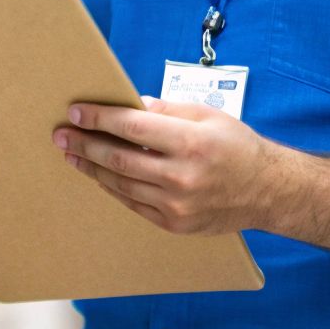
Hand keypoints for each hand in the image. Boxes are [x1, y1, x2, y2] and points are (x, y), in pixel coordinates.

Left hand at [52, 97, 294, 235]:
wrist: (268, 191)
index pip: (131, 127)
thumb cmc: (238, 147)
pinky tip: (98, 174)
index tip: (76, 112)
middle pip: (118, 158)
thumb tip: (131, 105)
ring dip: (92, 167)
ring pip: (121, 183)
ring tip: (72, 154)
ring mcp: (176, 205)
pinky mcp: (174, 223)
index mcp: (190, 142)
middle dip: (84, 144)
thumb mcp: (207, 116)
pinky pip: (133, 203)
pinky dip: (112, 187)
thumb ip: (167, 110)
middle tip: (61, 135)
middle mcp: (181, 176)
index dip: (99, 118)